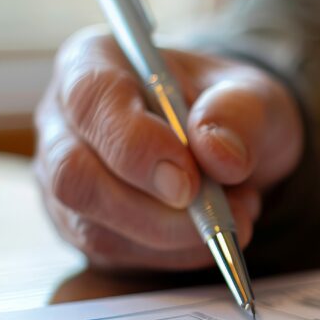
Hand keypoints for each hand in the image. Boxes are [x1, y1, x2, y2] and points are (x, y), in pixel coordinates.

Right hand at [35, 27, 301, 269]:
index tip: (189, 181)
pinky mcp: (83, 226)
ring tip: (234, 212)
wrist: (230, 149)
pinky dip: (175, 254)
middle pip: (74, 176)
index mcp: (93, 63)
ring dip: (175, 236)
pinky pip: (116, 255)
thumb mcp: (255, 96)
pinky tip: (212, 232)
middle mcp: (64, 122)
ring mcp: (64, 179)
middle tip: (221, 213)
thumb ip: (241, 113)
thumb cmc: (231, 110)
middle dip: (152, 209)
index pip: (91, 101)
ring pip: (94, 227)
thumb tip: (219, 154)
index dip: (136, 146)